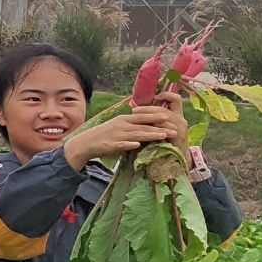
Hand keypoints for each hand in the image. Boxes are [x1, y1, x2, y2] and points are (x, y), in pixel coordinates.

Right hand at [63, 110, 179, 168]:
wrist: (86, 143)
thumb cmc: (104, 135)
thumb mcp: (118, 126)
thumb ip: (131, 126)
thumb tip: (146, 126)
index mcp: (123, 119)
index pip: (143, 116)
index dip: (157, 117)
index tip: (171, 118)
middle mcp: (121, 125)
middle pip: (144, 125)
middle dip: (160, 127)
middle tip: (174, 130)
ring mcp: (116, 134)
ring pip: (137, 134)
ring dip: (151, 135)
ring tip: (163, 137)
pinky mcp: (111, 144)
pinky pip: (122, 144)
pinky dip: (130, 144)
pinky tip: (138, 145)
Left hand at [134, 88, 190, 146]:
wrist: (177, 159)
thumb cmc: (166, 143)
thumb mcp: (160, 128)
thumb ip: (154, 119)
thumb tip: (138, 110)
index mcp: (177, 115)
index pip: (176, 99)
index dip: (166, 95)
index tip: (155, 96)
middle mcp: (181, 119)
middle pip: (165, 108)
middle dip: (148, 108)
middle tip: (134, 110)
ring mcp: (181, 127)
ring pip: (165, 115)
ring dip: (149, 114)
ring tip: (136, 115)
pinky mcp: (179, 135)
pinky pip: (167, 127)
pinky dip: (157, 124)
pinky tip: (147, 124)